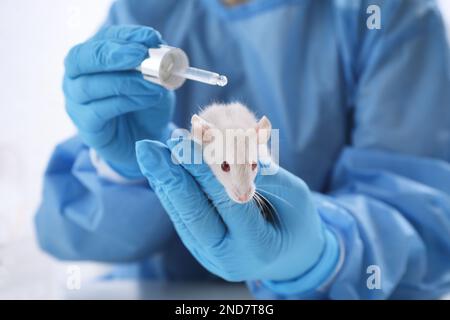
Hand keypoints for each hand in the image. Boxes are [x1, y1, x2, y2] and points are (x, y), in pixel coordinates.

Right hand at [63, 25, 174, 177]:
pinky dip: (125, 102)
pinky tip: (146, 99)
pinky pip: (99, 110)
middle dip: (112, 54)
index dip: (125, 36)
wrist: (145, 138)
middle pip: (80, 58)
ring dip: (124, 81)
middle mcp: (76, 77)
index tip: (151, 37)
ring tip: (152, 84)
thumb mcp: (155, 80)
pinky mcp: (85, 125)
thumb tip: (157, 46)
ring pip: (89, 85)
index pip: (102, 38)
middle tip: (139, 55)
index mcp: (92, 57)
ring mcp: (76, 102)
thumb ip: (155, 64)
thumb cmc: (146, 104)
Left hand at [136, 138, 338, 283]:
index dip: (202, 170)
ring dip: (164, 182)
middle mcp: (229, 257)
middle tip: (147, 148)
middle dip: (169, 177)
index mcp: (258, 246)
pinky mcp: (200, 249)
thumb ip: (267, 175)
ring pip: (182, 215)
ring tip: (150, 153)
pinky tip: (161, 171)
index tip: (181, 141)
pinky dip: (171, 192)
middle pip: (193, 213)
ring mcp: (211, 257)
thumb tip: (234, 147)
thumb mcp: (296, 197)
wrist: (291, 257)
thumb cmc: (298, 223)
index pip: (225, 201)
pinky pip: (182, 218)